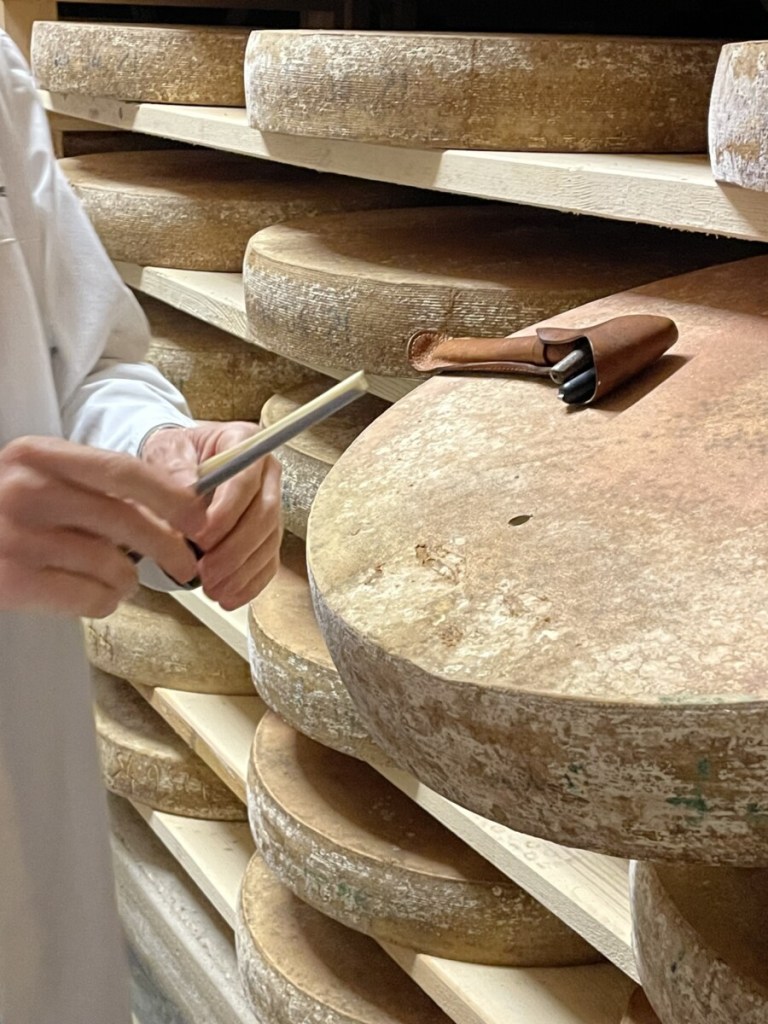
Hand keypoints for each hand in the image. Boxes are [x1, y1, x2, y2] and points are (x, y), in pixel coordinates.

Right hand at [0, 436, 205, 617]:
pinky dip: (104, 602)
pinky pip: (89, 598)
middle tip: (186, 564)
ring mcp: (16, 538)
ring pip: (112, 565)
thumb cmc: (2, 512)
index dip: (171, 496)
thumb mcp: (36, 477)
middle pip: (126, 520)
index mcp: (39, 456)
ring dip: (129, 581)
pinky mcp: (13, 582)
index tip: (199, 517)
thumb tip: (171, 511)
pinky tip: (95, 596)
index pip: (123, 470)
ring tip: (120, 582)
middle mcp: (27, 491)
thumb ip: (91, 486)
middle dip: (170, 547)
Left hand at [140, 422, 281, 609]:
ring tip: (213, 590)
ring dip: (242, 571)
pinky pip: (268, 561)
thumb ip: (174, 470)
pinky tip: (230, 597)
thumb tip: (186, 494)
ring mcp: (270, 504)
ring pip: (268, 542)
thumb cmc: (173, 454)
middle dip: (235, 549)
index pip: (247, 480)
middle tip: (207, 572)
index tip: (203, 536)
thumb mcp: (164, 451)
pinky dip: (250, 582)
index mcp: (245, 442)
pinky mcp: (266, 532)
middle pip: (265, 515)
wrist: (177, 466)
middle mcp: (266, 474)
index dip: (228, 511)